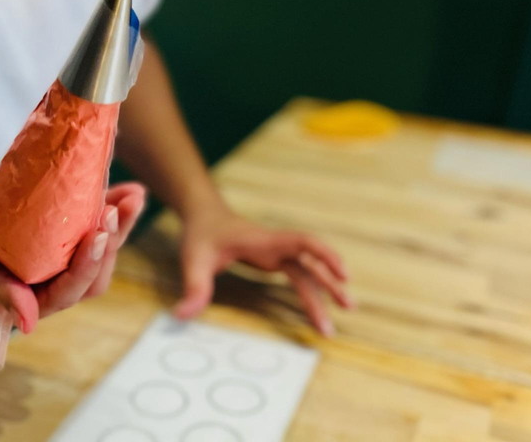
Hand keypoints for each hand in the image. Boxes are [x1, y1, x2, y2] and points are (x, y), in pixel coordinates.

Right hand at [0, 176, 145, 333]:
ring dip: (121, 226)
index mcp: (28, 300)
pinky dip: (115, 207)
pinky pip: (96, 226)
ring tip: (133, 197)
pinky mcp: (66, 234)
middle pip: (93, 275)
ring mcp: (61, 258)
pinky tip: (131, 190)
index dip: (86, 268)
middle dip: (110, 245)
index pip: (67, 293)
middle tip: (114, 212)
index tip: (98, 236)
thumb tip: (28, 322)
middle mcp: (50, 283)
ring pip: (101, 251)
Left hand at [173, 205, 352, 335]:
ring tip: (342, 314)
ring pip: (308, 271)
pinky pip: (299, 274)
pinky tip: (320, 305)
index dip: (325, 254)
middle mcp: (276, 245)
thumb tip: (182, 315)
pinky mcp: (274, 259)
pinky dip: (311, 289)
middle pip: (311, 262)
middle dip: (330, 283)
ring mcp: (277, 252)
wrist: (203, 215)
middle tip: (349, 308)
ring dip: (324, 290)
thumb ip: (193, 287)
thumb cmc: (201, 233)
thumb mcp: (193, 259)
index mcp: (263, 240)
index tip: (343, 273)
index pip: (302, 241)